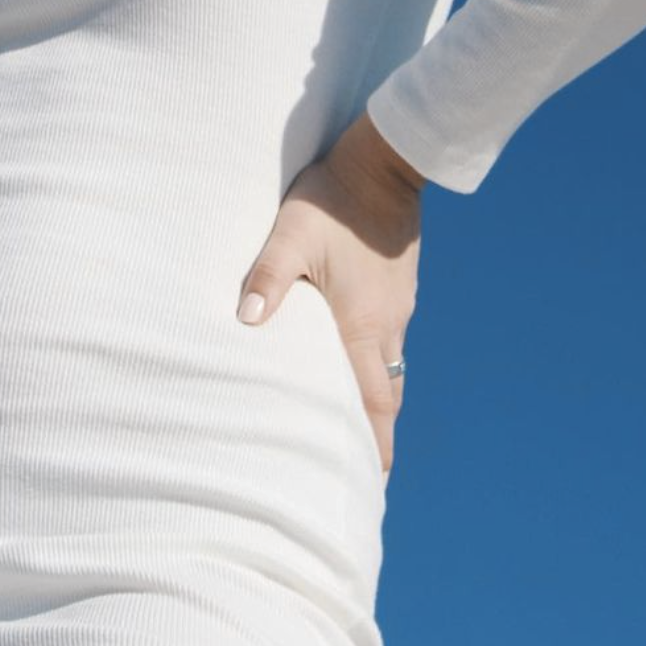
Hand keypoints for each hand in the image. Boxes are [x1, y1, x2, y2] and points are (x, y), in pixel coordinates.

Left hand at [236, 111, 424, 476]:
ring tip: (357, 422)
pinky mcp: (400, 286)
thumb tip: (245, 320)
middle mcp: (385, 324)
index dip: (370, 445)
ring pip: (389, 365)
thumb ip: (268, 276)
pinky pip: (391, 336)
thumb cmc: (333, 200)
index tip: (368, 482)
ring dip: (374, 397)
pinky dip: (376, 361)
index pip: (369, 402)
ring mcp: (398, 305)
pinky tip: (358, 356)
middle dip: (375, 432)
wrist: (384, 162)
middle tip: (361, 467)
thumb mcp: (292, 234)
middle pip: (384, 394)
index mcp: (359, 325)